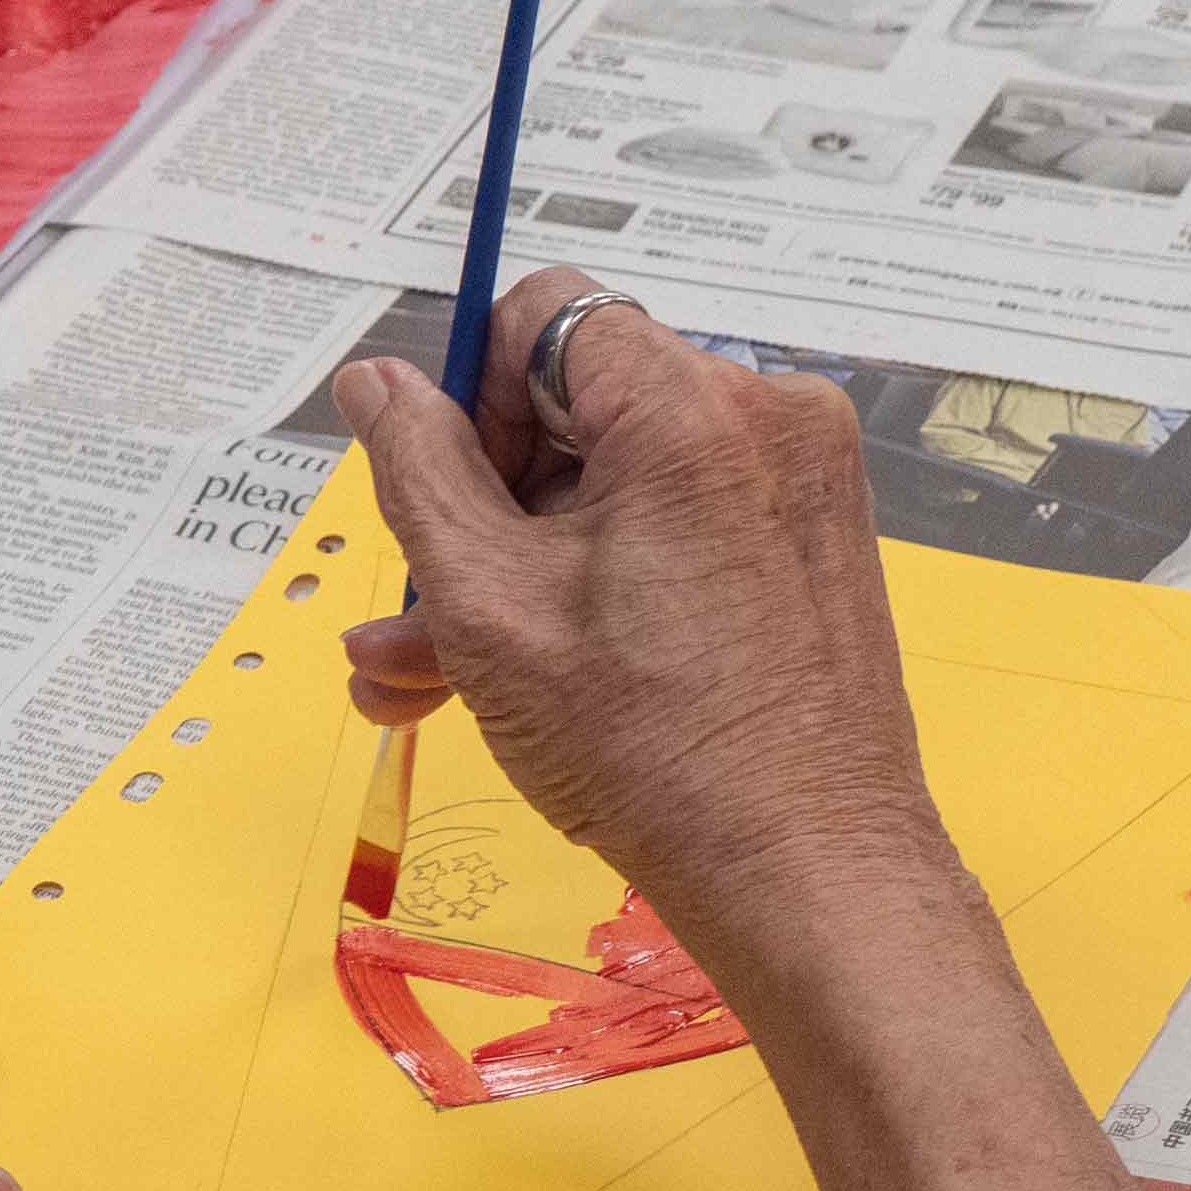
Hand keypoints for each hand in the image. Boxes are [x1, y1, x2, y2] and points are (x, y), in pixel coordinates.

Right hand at [330, 272, 954, 971]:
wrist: (805, 875)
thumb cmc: (653, 751)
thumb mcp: (488, 605)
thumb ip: (418, 470)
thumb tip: (378, 380)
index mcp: (691, 407)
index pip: (544, 315)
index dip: (474, 399)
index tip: (443, 498)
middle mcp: (767, 419)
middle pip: (581, 409)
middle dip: (480, 511)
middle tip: (415, 618)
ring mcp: (802, 485)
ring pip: (621, 485)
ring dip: (521, 568)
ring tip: (430, 677)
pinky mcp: (812, 546)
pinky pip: (681, 527)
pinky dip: (603, 584)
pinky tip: (527, 677)